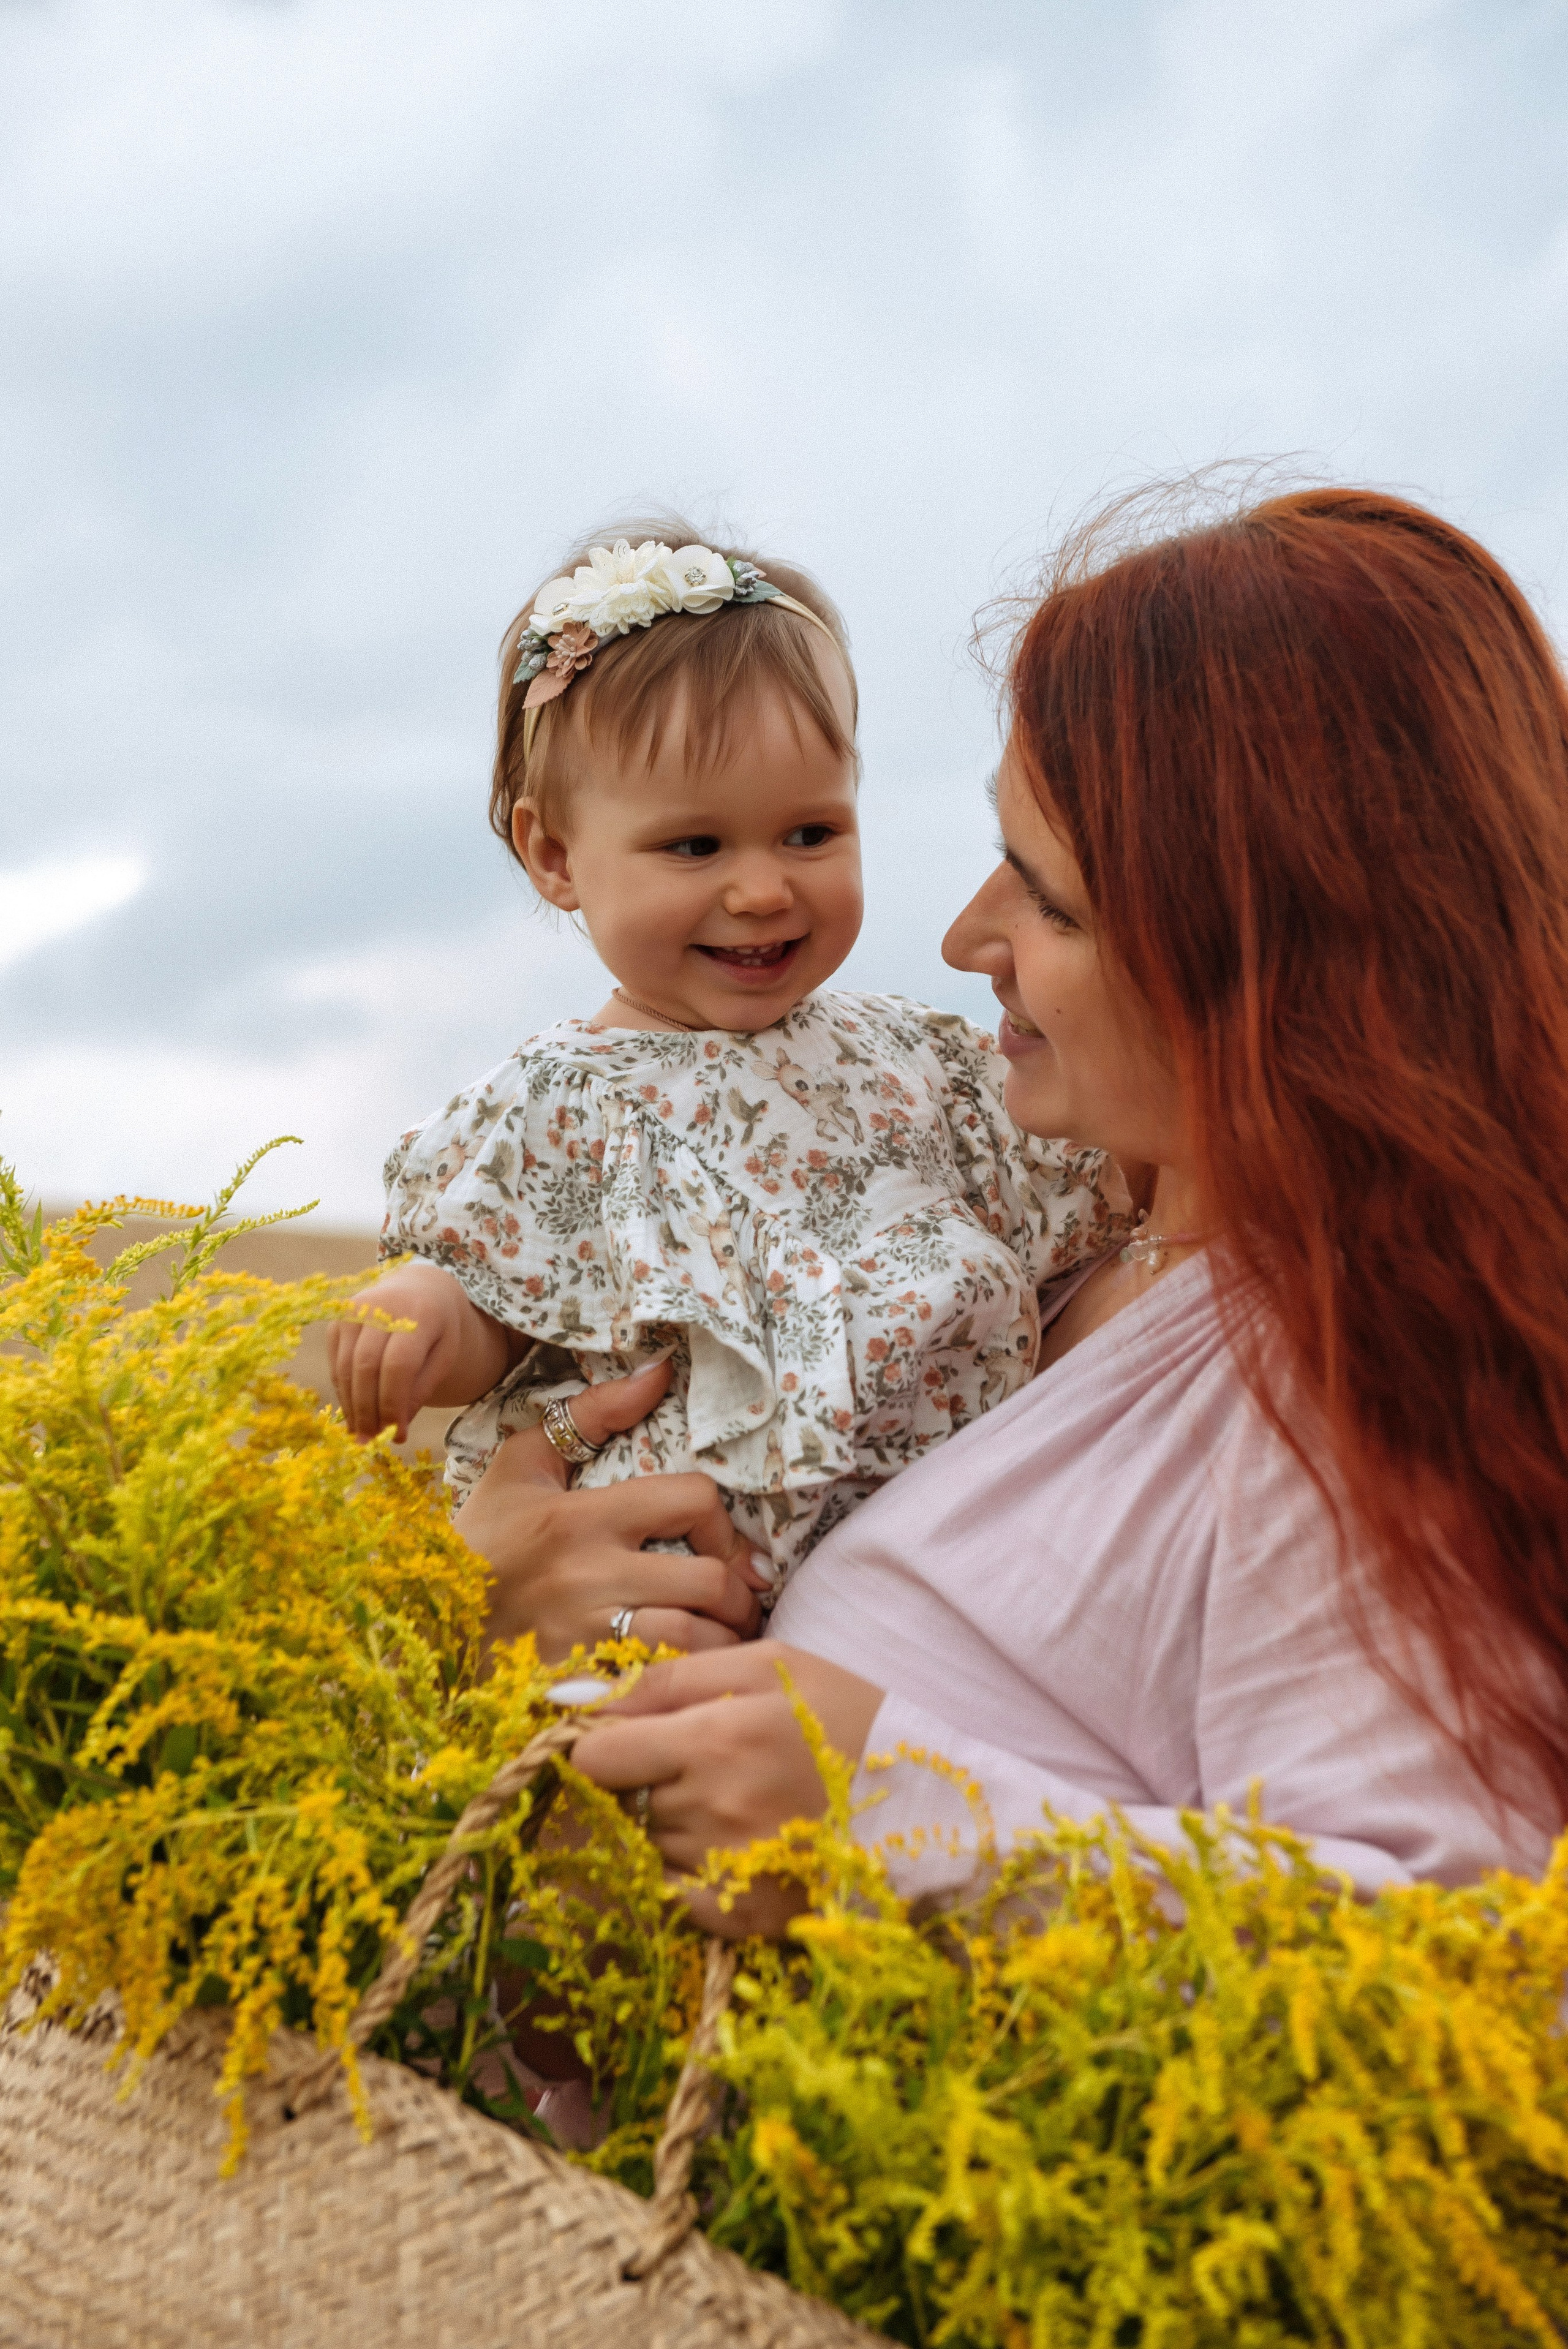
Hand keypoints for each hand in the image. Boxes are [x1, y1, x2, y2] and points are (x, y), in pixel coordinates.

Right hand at [327, 1261, 511, 1441]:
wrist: (420, 1287)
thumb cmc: (437, 1328)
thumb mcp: (445, 1355)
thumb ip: (422, 1388)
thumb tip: (397, 1428)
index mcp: (419, 1313)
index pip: (398, 1365)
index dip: (394, 1404)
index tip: (398, 1435)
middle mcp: (381, 1306)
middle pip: (366, 1367)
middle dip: (368, 1410)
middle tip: (373, 1442)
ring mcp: (354, 1310)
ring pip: (345, 1367)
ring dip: (352, 1406)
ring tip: (362, 1434)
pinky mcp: (339, 1319)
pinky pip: (336, 1362)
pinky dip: (344, 1391)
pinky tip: (355, 1412)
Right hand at [454, 1360, 773, 1660]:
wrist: (423, 1623)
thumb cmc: (483, 1541)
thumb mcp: (521, 1465)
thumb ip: (591, 1414)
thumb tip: (659, 1371)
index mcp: (583, 1517)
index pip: (692, 1499)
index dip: (720, 1520)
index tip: (714, 1541)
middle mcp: (590, 1577)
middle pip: (710, 1582)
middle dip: (739, 1593)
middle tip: (739, 1600)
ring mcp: (586, 1638)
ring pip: (695, 1640)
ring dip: (723, 1641)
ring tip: (724, 1638)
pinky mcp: (580, 1687)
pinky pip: (660, 1685)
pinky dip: (686, 1680)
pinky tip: (688, 1675)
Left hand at [570, 1643, 885, 1936]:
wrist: (923, 1802)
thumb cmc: (841, 1716)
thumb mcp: (766, 1665)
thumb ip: (667, 1678)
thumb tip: (575, 1697)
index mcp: (713, 1738)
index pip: (596, 1754)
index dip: (603, 1743)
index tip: (630, 1739)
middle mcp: (710, 1809)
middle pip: (620, 1800)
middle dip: (643, 1781)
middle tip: (697, 1766)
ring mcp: (723, 1869)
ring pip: (646, 1844)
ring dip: (669, 1824)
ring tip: (732, 1801)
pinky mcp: (739, 1916)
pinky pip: (670, 1894)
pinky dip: (684, 1871)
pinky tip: (728, 1845)